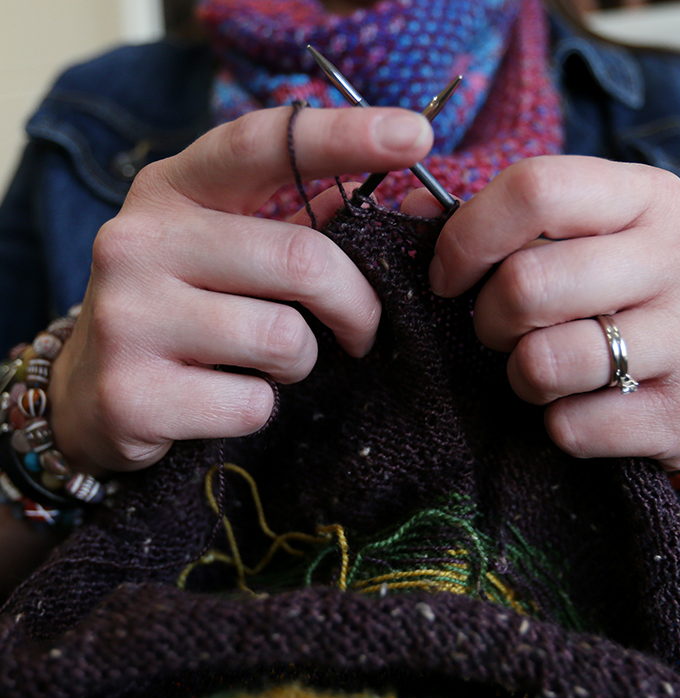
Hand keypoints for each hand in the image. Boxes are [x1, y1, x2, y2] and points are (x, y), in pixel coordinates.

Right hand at [49, 106, 432, 473]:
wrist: (91, 394)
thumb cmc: (182, 312)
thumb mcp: (225, 253)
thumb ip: (300, 227)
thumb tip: (402, 204)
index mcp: (171, 191)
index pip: (264, 145)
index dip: (345, 136)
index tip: (415, 136)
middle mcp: (139, 241)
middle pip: (303, 260)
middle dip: (357, 305)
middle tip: (360, 329)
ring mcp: (128, 318)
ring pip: (284, 338)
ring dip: (301, 361)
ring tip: (270, 363)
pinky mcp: (134, 394)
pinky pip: (254, 403)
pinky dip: (263, 407)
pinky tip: (228, 397)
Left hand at [403, 155, 679, 471]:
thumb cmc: (612, 299)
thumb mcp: (569, 243)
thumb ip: (493, 223)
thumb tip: (414, 209)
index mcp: (645, 196)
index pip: (534, 189)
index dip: (467, 238)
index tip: (447, 277)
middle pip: (527, 284)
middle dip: (488, 319)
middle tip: (499, 331)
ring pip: (545, 362)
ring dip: (521, 375)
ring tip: (543, 367)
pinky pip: (572, 427)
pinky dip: (556, 424)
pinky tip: (579, 406)